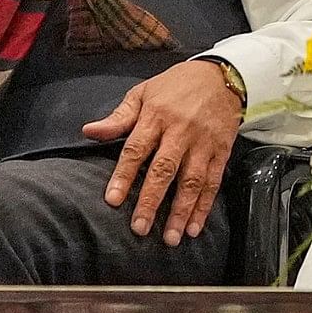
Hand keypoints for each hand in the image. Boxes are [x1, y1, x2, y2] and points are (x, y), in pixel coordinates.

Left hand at [85, 59, 243, 244]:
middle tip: (140, 228)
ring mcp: (203, 143)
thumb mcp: (143, 93)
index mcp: (156, 116)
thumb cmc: (176, 85)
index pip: (136, 149)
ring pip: (191, 181)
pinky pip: (213, 181)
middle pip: (164, 170)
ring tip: (171, 237)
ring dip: (181, 211)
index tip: (113, 200)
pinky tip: (195, 225)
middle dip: (151, 201)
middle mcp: (181, 132)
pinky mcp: (221, 151)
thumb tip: (89, 131)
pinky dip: (205, 205)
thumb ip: (119, 117)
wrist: (222, 75)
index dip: (124, 176)